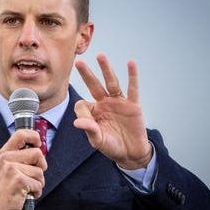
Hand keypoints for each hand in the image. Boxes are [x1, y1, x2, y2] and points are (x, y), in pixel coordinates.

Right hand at [0, 129, 46, 209]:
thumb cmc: (9, 187)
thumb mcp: (10, 166)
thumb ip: (22, 156)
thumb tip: (40, 147)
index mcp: (5, 152)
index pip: (21, 134)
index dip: (34, 136)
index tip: (38, 143)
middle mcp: (6, 158)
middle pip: (38, 153)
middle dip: (41, 166)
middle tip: (32, 175)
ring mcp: (12, 169)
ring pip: (40, 171)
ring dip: (38, 182)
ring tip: (27, 186)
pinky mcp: (19, 180)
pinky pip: (38, 183)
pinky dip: (36, 191)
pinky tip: (27, 193)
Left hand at [74, 54, 151, 168]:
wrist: (130, 153)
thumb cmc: (111, 146)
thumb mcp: (97, 139)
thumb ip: (88, 129)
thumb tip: (76, 122)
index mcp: (93, 111)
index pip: (82, 104)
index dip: (81, 111)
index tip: (85, 121)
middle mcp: (104, 103)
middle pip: (94, 85)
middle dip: (86, 74)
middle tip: (78, 62)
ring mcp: (119, 103)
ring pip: (111, 83)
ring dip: (106, 69)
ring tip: (100, 55)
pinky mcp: (133, 105)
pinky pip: (132, 89)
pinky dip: (132, 76)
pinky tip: (130, 64)